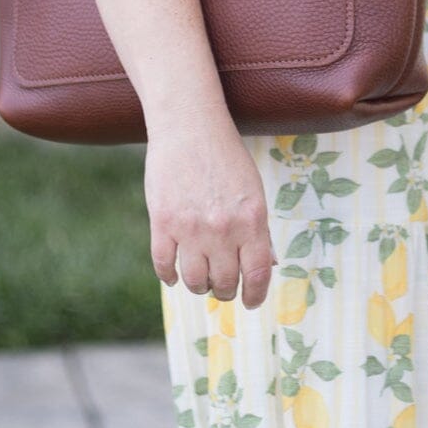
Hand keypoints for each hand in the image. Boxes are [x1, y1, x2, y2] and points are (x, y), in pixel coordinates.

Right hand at [145, 118, 277, 307]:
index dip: (255, 295)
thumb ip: (258, 230)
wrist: (189, 126)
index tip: (251, 301)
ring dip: (198, 286)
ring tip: (200, 279)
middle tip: (222, 286)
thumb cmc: (225, 156)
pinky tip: (174, 273)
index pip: (257, 274)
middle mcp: (223, 229)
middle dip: (224, 290)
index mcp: (252, 220)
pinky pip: (164, 266)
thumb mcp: (253, 190)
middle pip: (224, 282)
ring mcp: (190, 228)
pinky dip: (169, 276)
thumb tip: (266, 266)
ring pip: (194, 281)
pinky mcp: (161, 223)